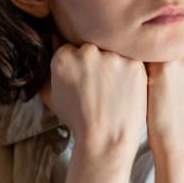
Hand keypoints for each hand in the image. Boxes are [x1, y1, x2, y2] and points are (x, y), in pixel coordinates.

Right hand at [41, 43, 147, 159]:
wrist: (106, 139)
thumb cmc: (78, 121)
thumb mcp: (51, 96)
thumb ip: (49, 70)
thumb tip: (52, 42)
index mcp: (63, 58)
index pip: (70, 47)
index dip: (78, 64)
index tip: (83, 79)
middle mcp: (86, 53)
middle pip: (91, 47)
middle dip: (95, 61)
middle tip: (100, 84)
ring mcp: (112, 57)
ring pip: (112, 50)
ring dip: (113, 64)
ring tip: (114, 88)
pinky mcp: (134, 64)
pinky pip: (132, 58)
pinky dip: (130, 71)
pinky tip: (127, 87)